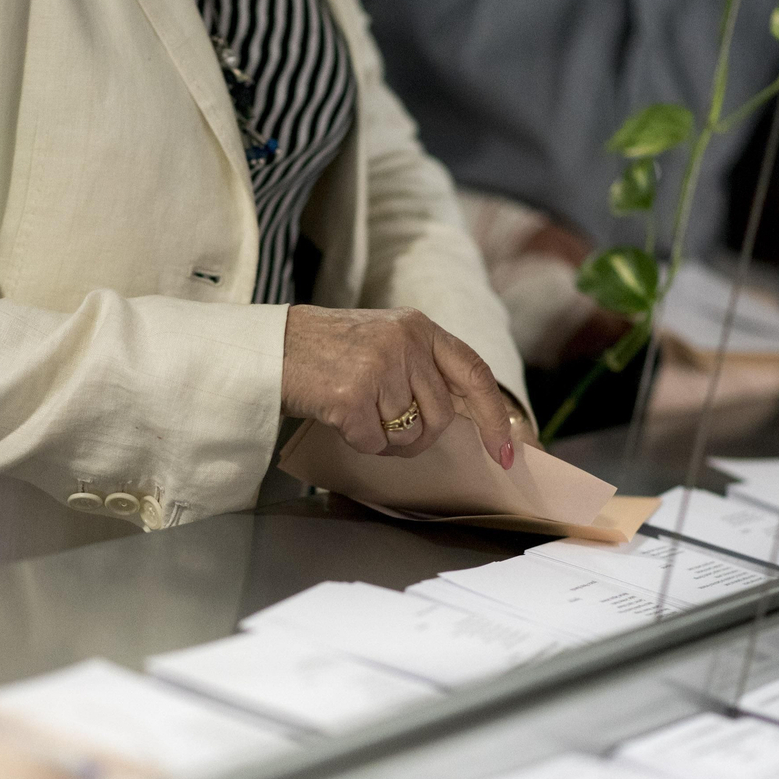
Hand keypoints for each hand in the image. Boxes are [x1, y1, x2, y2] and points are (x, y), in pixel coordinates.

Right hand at [281, 306, 514, 467]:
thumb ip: (424, 368)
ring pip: (408, 435)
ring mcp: (379, 366)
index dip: (494, 415)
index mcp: (419, 328)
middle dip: (419, 436)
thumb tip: (465, 416)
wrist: (272, 348)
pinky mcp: (352, 394)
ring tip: (357, 411)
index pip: (475, 372)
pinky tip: (339, 416)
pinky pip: (374, 443)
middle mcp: (405, 342)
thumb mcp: (386, 340)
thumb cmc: (328, 351)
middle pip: (440, 417)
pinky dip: (358, 441)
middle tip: (388, 426)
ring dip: (385, 438)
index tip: (506, 450)